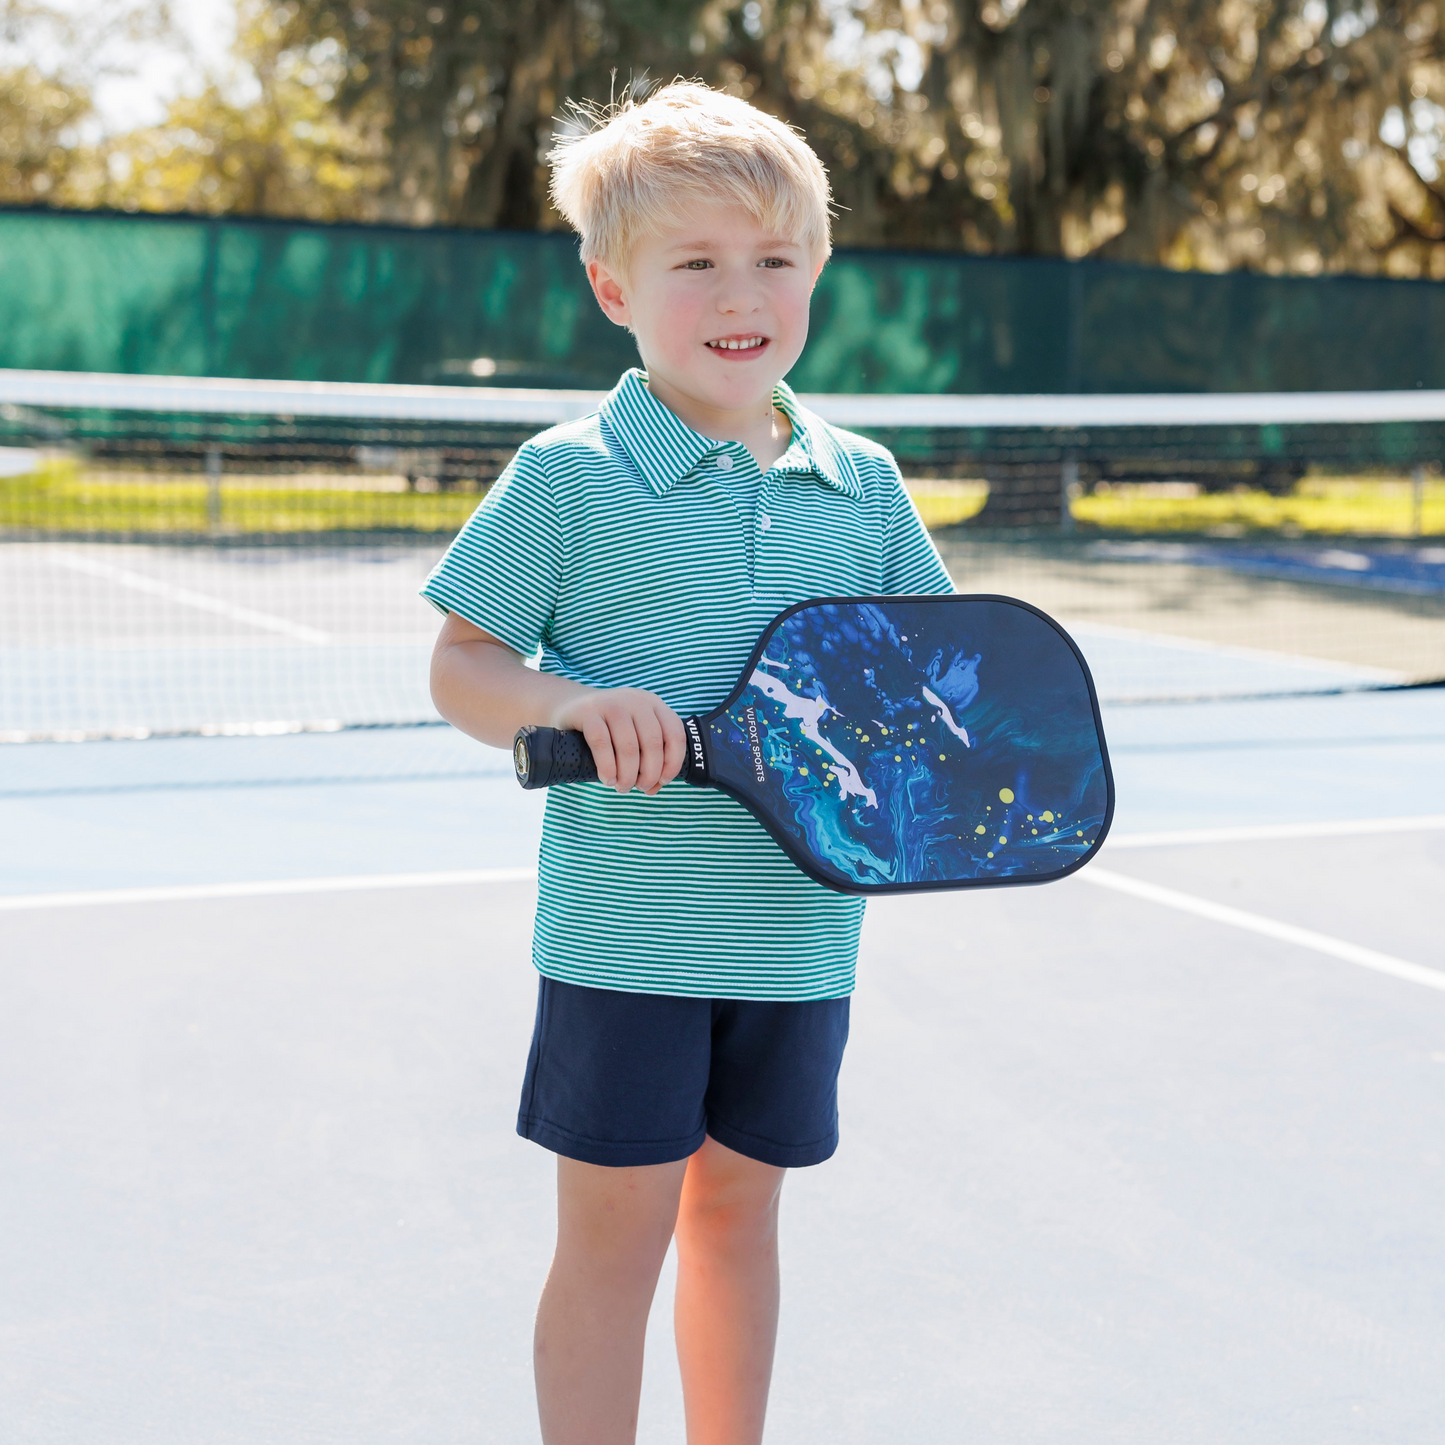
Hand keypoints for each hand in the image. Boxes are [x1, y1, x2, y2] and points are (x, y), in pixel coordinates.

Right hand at [550, 688, 686, 794]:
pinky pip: (601, 743)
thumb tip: (654, 787)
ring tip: (622, 786)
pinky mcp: (588, 711)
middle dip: (649, 773)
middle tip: (639, 787)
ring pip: (628, 745)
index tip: (663, 781)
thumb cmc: (609, 729)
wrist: (570, 706)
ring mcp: (611, 703)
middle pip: (653, 742)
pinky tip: (607, 779)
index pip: (675, 734)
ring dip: (628, 774)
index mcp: (653, 704)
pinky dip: (607, 766)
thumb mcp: (634, 734)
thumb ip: (648, 757)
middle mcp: (636, 701)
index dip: (673, 762)